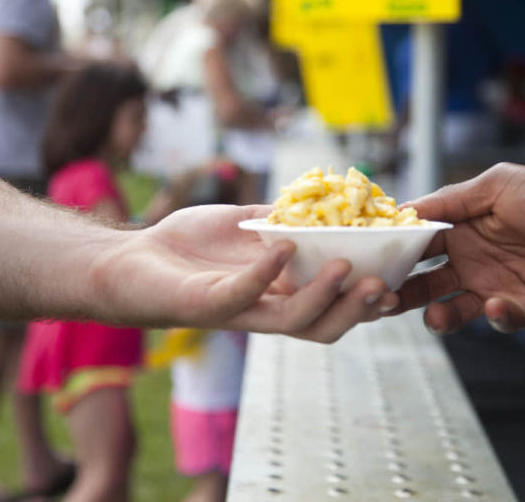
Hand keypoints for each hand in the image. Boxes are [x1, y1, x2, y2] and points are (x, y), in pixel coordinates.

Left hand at [89, 205, 398, 342]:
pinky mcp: (205, 306)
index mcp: (279, 294)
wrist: (126, 260)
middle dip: (357, 310)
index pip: (333, 306)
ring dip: (323, 297)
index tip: (398, 277)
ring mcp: (237, 311)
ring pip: (293, 321)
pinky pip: (240, 295)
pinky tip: (282, 245)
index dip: (366, 300)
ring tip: (345, 267)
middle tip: (383, 286)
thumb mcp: (243, 224)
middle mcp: (264, 310)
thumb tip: (320, 199)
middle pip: (323, 325)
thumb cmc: (184, 245)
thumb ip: (280, 218)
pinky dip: (265, 272)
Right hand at [392, 163, 524, 333]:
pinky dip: (494, 316)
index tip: (369, 258)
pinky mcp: (523, 309)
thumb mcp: (499, 184)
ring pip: (451, 310)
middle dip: (401, 291)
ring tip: (432, 316)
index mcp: (462, 229)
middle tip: (383, 298)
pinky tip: (495, 304)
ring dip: (436, 316)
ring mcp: (494, 287)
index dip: (394, 251)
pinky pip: (499, 319)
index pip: (418, 243)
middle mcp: (471, 261)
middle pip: (424, 282)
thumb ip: (453, 199)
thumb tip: (406, 208)